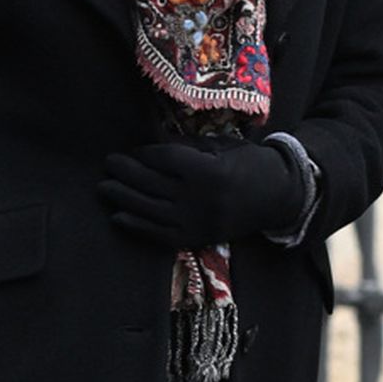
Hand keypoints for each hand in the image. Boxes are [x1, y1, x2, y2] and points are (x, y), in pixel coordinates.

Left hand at [99, 140, 300, 249]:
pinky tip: (119, 216)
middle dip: (126, 172)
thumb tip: (149, 142)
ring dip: (123, 198)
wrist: (278, 197)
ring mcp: (197, 222)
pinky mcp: (197, 239)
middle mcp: (201, 199)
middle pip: (152, 183)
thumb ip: (186, 146)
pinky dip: (137, 225)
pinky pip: (159, 234)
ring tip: (104, 187)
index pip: (164, 159)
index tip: (132, 149)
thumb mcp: (221, 146)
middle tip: (109, 163)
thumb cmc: (249, 164)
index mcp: (209, 171)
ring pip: (150, 209)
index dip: (144, 153)